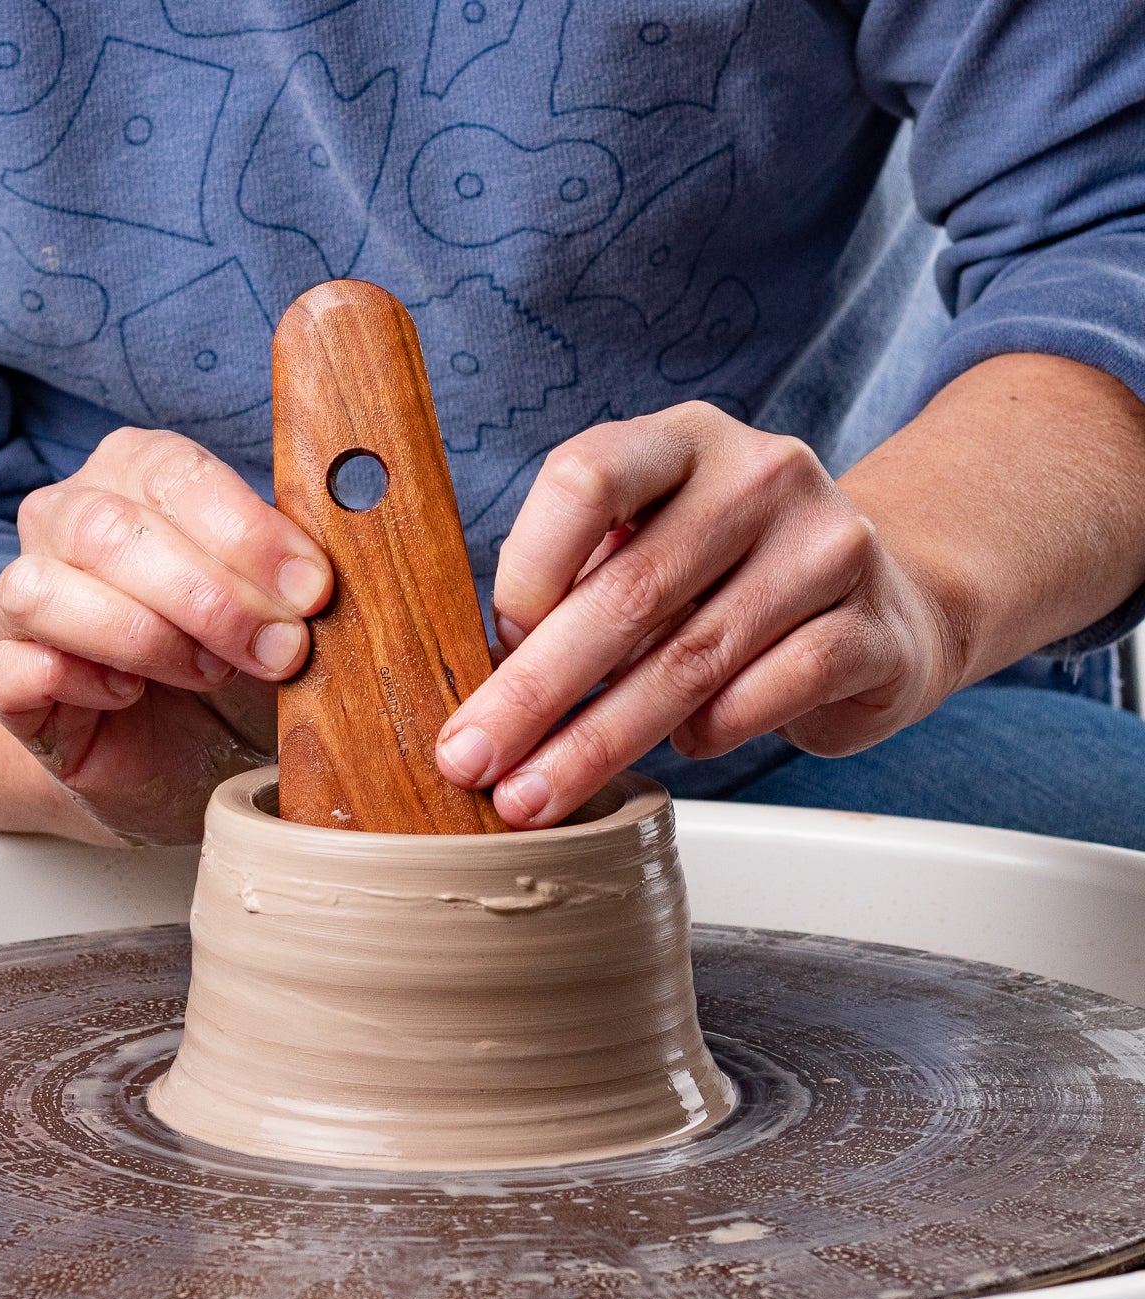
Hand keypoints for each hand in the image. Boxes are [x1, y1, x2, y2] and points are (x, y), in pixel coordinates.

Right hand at [0, 427, 332, 842]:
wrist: (191, 756)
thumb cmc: (242, 669)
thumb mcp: (287, 617)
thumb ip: (299, 582)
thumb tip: (323, 577)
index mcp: (141, 476)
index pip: (174, 474)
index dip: (247, 533)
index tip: (311, 591)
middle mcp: (68, 521)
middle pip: (105, 529)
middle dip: (210, 596)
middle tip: (281, 651)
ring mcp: (24, 600)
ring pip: (40, 589)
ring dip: (142, 635)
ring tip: (209, 672)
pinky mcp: (6, 682)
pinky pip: (8, 669)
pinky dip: (74, 681)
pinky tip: (130, 698)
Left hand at [435, 402, 960, 827]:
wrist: (884, 603)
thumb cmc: (730, 583)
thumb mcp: (650, 550)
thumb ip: (581, 587)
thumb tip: (491, 686)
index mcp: (683, 442)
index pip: (584, 480)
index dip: (525, 572)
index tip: (491, 649)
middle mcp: (761, 475)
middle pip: (628, 591)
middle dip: (536, 692)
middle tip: (473, 762)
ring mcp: (829, 547)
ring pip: (690, 658)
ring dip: (597, 741)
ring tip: (535, 796)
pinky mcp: (875, 629)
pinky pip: (767, 693)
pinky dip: (707, 733)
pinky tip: (683, 748)